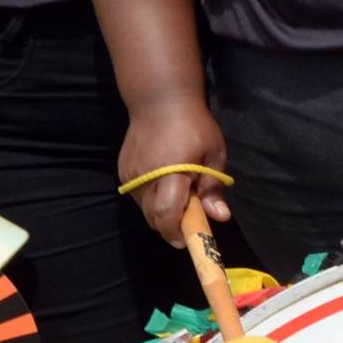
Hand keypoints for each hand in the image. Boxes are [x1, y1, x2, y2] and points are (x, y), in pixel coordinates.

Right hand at [117, 99, 229, 246]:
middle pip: (153, 216)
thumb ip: (213, 188)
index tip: (186, 241)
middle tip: (190, 219)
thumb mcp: (214, 154)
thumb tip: (220, 217)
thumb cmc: (194, 125)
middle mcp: (145, 176)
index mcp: (171, 172)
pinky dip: (152, 199)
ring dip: (162, 211)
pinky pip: (138, 196)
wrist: (159, 101)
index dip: (175, 232)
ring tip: (181, 193)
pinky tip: (166, 184)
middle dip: (170, 226)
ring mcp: (130, 174)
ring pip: (144, 208)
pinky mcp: (123, 170)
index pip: (167, 212)